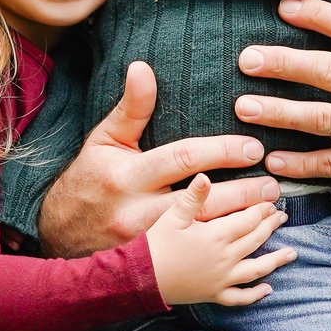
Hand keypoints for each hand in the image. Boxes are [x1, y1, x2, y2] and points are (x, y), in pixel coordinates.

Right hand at [39, 60, 283, 257]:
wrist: (59, 234)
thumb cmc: (88, 179)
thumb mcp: (104, 140)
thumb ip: (131, 107)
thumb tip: (142, 66)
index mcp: (126, 176)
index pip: (182, 159)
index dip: (220, 152)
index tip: (253, 148)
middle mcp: (136, 212)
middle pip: (199, 204)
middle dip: (241, 195)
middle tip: (272, 185)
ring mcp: (145, 243)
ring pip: (201, 236)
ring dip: (239, 224)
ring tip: (270, 212)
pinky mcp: (151, 264)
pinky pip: (195, 258)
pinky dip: (225, 250)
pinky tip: (250, 243)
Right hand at [145, 174, 295, 306]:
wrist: (142, 278)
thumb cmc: (156, 244)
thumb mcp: (172, 216)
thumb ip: (193, 197)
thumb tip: (205, 175)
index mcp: (216, 235)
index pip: (248, 219)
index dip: (262, 209)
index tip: (271, 201)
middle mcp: (224, 258)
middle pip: (256, 240)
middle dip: (271, 226)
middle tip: (282, 216)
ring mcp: (221, 278)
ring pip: (256, 269)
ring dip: (275, 260)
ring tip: (292, 253)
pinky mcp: (214, 294)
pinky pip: (240, 297)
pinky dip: (256, 294)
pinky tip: (268, 289)